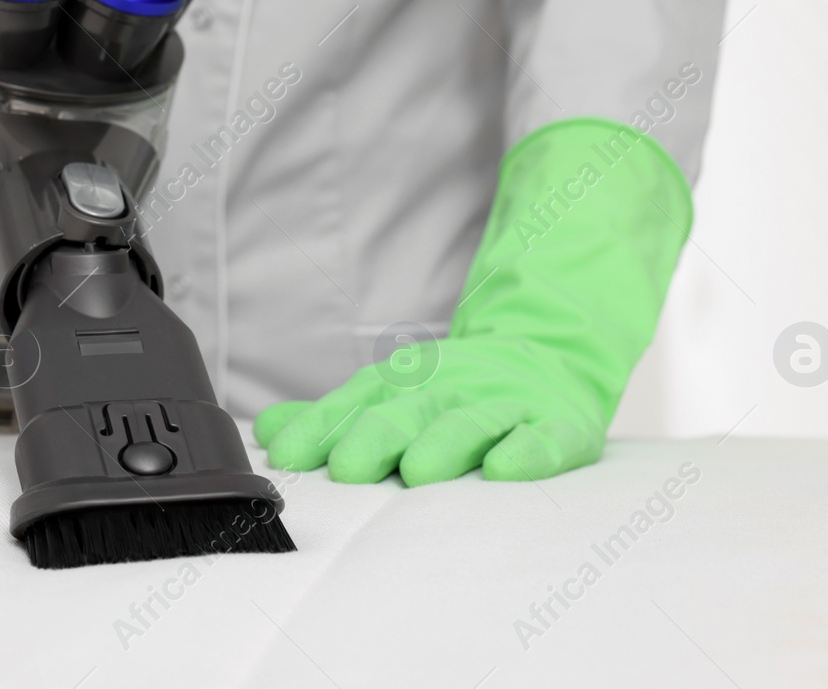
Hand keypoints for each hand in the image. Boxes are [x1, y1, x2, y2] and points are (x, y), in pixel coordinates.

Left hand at [255, 117, 693, 485]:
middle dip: (376, 437)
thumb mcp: (394, 395)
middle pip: (409, 411)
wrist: (550, 356)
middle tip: (348, 469)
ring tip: (419, 471)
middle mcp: (451, 388)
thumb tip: (268, 431)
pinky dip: (526, 453)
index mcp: (407, 384)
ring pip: (471, 423)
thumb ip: (333, 418)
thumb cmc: (458, 393)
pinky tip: (505, 470)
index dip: (321, 428)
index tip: (287, 455)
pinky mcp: (558, 424)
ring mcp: (506, 404)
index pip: (357, 403)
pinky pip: (544, 439)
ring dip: (444, 444)